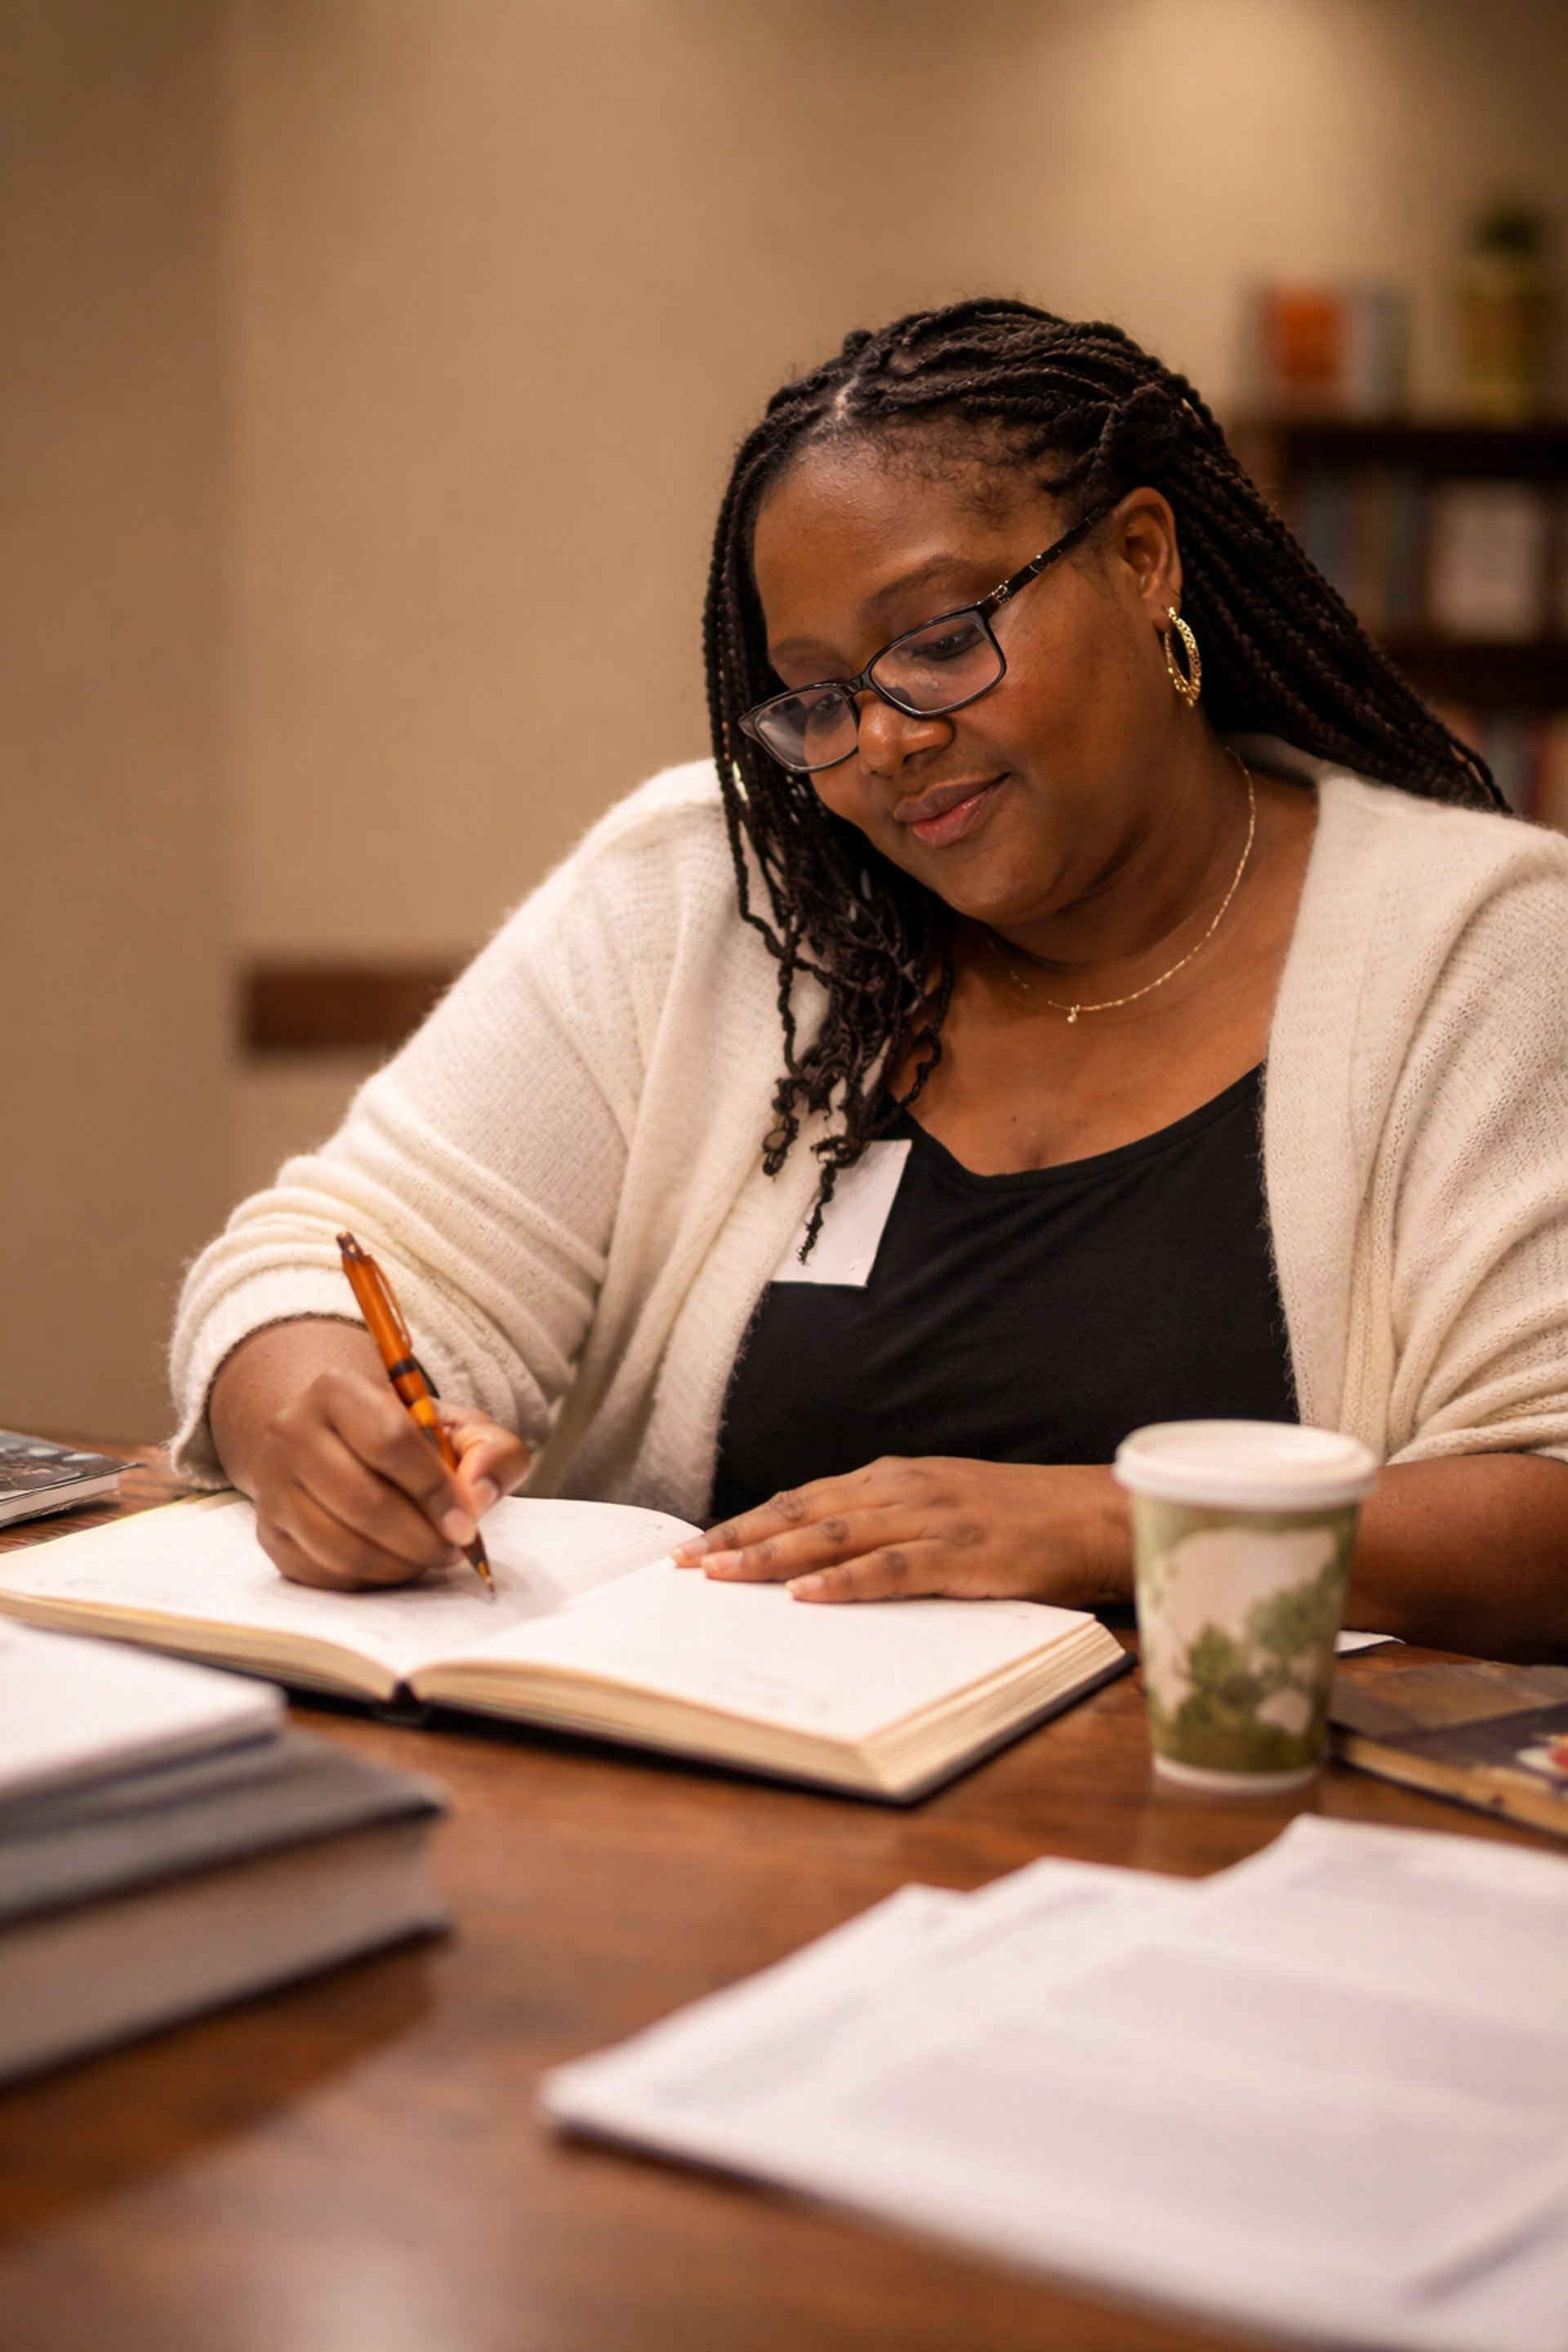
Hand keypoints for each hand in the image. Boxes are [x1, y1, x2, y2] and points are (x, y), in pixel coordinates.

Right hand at [211, 1323, 530, 1591]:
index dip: (435, 1491)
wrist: (338, 1444)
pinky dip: (368, 1578)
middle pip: (363, 1501)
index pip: (390, 1442)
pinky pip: (322, 1571)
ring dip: (397, 1564)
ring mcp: (272, 1484)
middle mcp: (292, 1431)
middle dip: (421, 1538)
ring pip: (340, 1545)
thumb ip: (491, 1451)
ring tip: (427, 1558)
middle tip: (453, 1550)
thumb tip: (476, 1496)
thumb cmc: (408, 1438)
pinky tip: (394, 1564)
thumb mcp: (458, 1428)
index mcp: (338, 1389)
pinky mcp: (268, 1530)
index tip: (466, 1524)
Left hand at [671, 1457, 1130, 1606]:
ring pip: (836, 1535)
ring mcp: (934, 1518)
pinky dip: (847, 1582)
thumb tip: (826, 1559)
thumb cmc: (1024, 1520)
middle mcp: (905, 1489)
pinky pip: (893, 1568)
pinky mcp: (964, 1553)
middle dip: (739, 1536)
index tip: (697, 1543)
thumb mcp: (946, 1506)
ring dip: (773, 1556)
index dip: (748, 1521)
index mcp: (897, 1478)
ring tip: (722, 1575)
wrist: (1098, 1514)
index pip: (805, 1498)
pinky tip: (808, 1596)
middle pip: (805, 1511)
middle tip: (684, 1562)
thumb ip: (891, 1524)